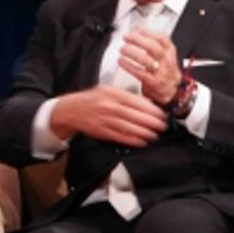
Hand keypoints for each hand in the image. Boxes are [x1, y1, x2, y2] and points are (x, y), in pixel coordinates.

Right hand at [49, 84, 168, 147]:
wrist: (71, 110)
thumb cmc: (92, 99)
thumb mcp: (108, 90)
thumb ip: (126, 96)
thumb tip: (148, 103)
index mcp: (111, 93)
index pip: (136, 102)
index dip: (151, 109)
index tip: (161, 114)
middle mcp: (108, 106)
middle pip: (134, 115)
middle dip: (151, 122)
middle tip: (162, 126)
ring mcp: (104, 119)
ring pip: (129, 127)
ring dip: (144, 133)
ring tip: (154, 135)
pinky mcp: (101, 131)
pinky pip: (120, 137)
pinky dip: (133, 140)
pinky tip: (142, 141)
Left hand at [118, 29, 181, 105]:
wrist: (170, 92)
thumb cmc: (163, 72)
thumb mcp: (163, 56)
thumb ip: (152, 43)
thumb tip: (137, 29)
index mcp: (170, 53)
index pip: (162, 39)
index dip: (148, 32)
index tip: (136, 29)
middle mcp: (167, 62)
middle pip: (154, 48)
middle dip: (138, 40)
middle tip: (126, 37)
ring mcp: (162, 73)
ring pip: (147, 60)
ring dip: (132, 53)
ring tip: (122, 49)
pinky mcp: (154, 83)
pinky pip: (140, 73)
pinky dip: (129, 66)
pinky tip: (121, 61)